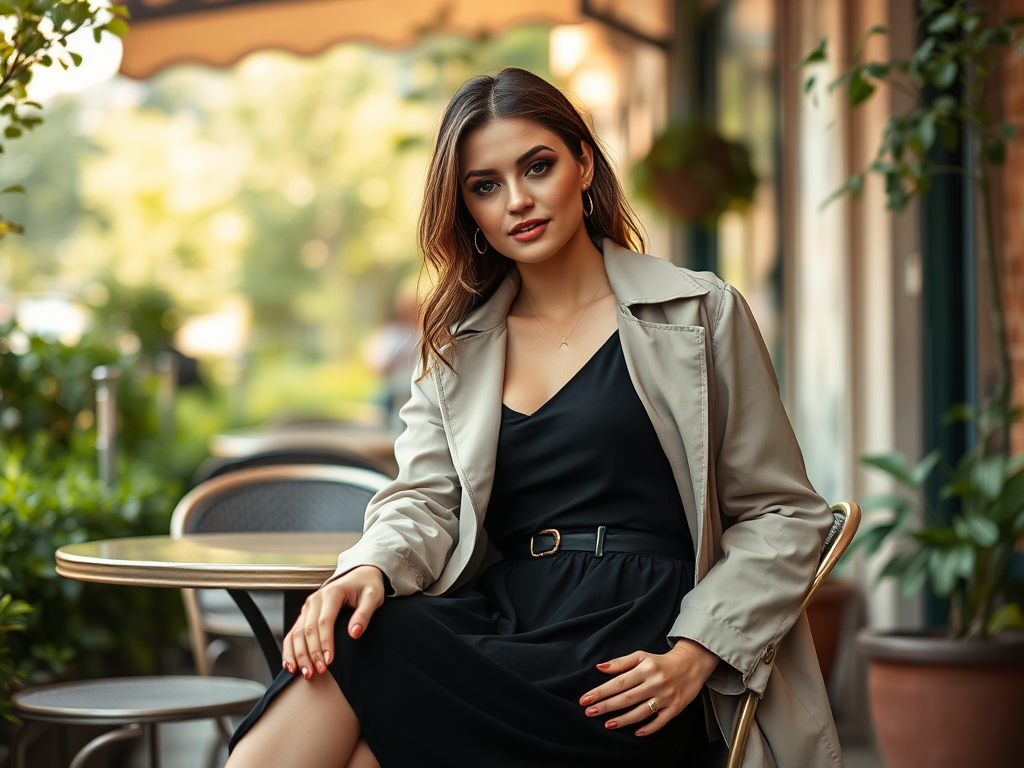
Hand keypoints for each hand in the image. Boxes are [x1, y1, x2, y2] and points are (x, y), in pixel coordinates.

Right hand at [282, 565, 384, 679]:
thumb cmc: (367, 587)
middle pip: (308, 630)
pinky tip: (291, 665)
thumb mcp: (372, 597)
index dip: (325, 643)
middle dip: (311, 653)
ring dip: (299, 655)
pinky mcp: (305, 614)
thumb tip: (354, 633)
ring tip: (305, 673)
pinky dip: (289, 649)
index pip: (324, 622)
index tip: (329, 661)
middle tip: (318, 671)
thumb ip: (364, 614)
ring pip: (297, 633)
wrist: (359, 576)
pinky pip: (293, 633)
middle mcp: (315, 599)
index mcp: (332, 593)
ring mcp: (308, 607)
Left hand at [579, 639, 718, 736]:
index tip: (585, 699)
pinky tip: (635, 732)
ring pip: (641, 712)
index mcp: (645, 669)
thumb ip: (620, 662)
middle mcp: (655, 683)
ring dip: (623, 720)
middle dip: (606, 706)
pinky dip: (648, 728)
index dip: (600, 692)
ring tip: (607, 724)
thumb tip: (599, 668)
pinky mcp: (675, 708)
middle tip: (589, 712)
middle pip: (626, 698)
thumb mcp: (641, 656)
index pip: (618, 682)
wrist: (691, 664)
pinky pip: (660, 721)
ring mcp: (665, 697)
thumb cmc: (661, 661)